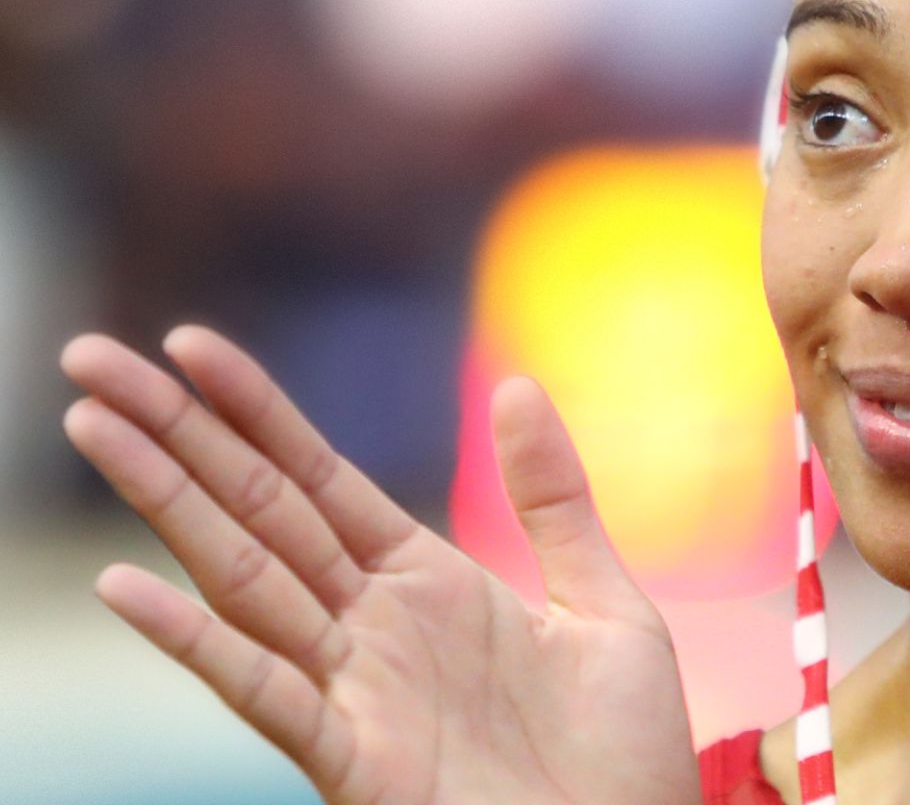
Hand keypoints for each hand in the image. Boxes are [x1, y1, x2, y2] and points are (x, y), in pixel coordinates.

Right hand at [60, 326, 700, 804]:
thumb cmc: (622, 751)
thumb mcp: (603, 605)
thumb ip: (554, 500)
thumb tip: (516, 385)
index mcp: (427, 583)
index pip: (318, 478)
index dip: (255, 412)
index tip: (189, 343)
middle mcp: (372, 628)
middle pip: (257, 511)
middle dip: (176, 436)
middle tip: (91, 358)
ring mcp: (356, 692)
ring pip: (240, 579)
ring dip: (165, 505)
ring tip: (91, 427)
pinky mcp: (357, 761)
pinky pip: (267, 693)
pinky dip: (195, 642)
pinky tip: (128, 586)